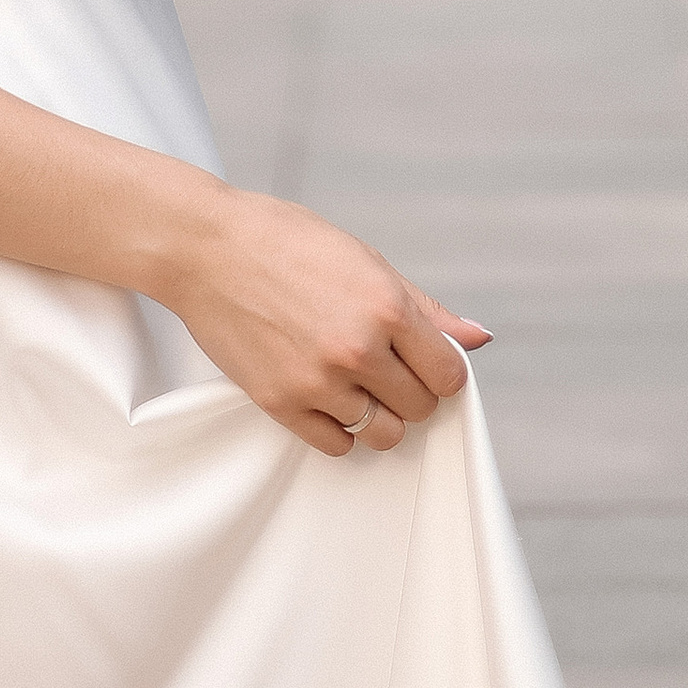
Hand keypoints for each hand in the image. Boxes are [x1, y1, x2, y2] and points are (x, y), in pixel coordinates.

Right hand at [166, 186, 489, 455]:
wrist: (208, 249)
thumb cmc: (288, 243)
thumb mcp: (367, 261)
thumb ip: (426, 309)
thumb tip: (478, 339)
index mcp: (386, 306)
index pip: (448, 374)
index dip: (443, 372)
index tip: (427, 364)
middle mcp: (357, 348)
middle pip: (420, 407)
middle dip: (412, 391)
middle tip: (388, 368)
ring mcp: (317, 380)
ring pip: (381, 433)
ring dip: (379, 415)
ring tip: (359, 385)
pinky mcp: (280, 403)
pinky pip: (336, 445)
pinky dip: (341, 429)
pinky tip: (331, 398)